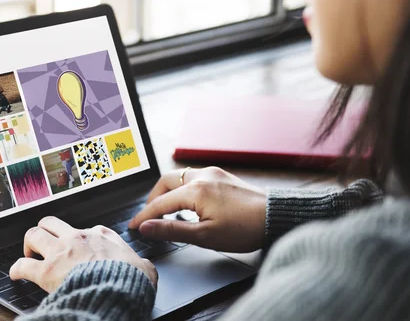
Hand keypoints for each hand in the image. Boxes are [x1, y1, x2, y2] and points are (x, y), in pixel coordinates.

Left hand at [10, 216, 157, 292]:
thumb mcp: (144, 267)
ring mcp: (60, 252)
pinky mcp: (47, 271)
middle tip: (44, 244)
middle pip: (51, 222)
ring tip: (29, 254)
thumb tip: (145, 268)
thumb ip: (141, 263)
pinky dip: (16, 269)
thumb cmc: (130, 280)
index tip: (78, 248)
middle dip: (45, 231)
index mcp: (101, 235)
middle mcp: (78, 238)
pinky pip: (22, 265)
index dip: (79, 239)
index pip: (85, 229)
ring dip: (29, 244)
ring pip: (33, 234)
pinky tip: (16, 274)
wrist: (117, 291)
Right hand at [128, 167, 265, 252]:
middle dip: (153, 198)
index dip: (144, 216)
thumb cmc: (245, 229)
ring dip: (168, 192)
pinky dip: (183, 188)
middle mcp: (202, 176)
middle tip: (149, 216)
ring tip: (166, 211)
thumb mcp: (204, 236)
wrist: (275, 217)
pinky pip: (194, 177)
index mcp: (195, 190)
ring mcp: (213, 173)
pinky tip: (187, 203)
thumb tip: (147, 227)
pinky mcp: (222, 176)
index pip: (160, 203)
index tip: (134, 226)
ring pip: (180, 177)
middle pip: (166, 181)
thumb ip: (172, 230)